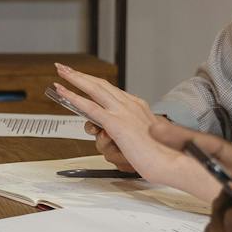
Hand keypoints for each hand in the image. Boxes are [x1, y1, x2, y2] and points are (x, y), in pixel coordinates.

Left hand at [51, 64, 175, 183]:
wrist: (172, 163)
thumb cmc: (159, 156)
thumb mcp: (139, 139)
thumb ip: (121, 133)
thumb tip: (104, 135)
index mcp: (137, 106)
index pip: (110, 90)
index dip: (93, 83)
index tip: (81, 78)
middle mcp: (130, 105)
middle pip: (100, 84)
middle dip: (80, 75)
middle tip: (65, 68)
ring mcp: (123, 112)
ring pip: (94, 90)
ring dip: (74, 80)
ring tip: (59, 76)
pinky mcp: (117, 124)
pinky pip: (90, 108)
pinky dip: (74, 98)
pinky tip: (63, 92)